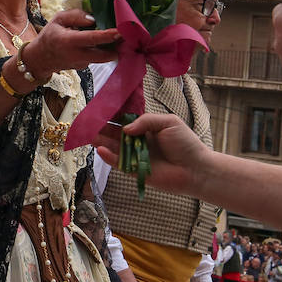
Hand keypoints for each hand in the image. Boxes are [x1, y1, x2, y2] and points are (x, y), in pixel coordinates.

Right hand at [25, 9, 120, 75]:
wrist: (40, 59)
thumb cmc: (50, 35)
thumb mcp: (57, 19)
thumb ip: (75, 16)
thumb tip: (93, 19)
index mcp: (69, 41)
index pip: (92, 39)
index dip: (108, 35)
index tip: (120, 31)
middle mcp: (77, 55)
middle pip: (104, 55)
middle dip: (118, 46)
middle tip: (126, 35)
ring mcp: (82, 64)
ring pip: (103, 57)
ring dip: (111, 48)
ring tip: (117, 37)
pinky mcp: (85, 67)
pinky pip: (97, 58)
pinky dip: (102, 51)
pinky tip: (101, 42)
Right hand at [94, 113, 210, 199]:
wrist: (196, 168)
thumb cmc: (185, 143)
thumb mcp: (168, 122)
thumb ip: (146, 121)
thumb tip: (125, 128)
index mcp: (146, 128)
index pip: (125, 120)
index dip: (112, 116)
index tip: (99, 111)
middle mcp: (138, 141)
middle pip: (115, 134)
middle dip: (101, 129)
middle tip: (86, 124)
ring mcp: (136, 156)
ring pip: (114, 148)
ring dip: (101, 142)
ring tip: (89, 136)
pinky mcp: (135, 171)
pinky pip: (119, 163)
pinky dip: (109, 157)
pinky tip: (100, 150)